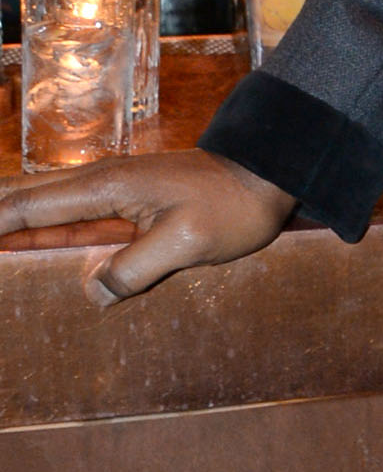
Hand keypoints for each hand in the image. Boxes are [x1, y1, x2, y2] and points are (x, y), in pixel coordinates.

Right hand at [0, 149, 295, 303]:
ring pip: (40, 211)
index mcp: (104, 188)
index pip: (25, 207)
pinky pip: (67, 223)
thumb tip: (91, 292)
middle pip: (21, 202)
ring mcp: (108, 195)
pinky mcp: (122, 208)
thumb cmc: (231, 208)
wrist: (266, 179)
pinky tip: (22, 252)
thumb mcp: (185, 244)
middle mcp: (97, 185)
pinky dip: (37, 235)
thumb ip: (134, 268)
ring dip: (8, 229)